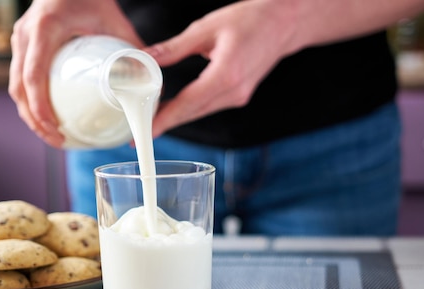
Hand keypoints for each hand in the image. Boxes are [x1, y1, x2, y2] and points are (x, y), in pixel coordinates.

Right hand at [8, 0, 142, 146]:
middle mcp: (25, 35)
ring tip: (54, 136)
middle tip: (58, 141)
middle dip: (35, 121)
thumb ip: (134, 50)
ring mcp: (20, 40)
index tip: (54, 129)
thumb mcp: (114, 20)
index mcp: (44, 29)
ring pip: (16, 86)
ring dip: (31, 115)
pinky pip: (21, 79)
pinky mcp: (23, 46)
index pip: (33, 76)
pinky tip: (50, 117)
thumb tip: (155, 85)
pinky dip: (32, 101)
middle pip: (19, 88)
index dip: (40, 107)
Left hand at [144, 0, 423, 137]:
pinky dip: (190, 109)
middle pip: (193, 114)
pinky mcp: (239, 96)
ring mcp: (239, 97)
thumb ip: (175, 47)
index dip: (165, 119)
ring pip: (200, 112)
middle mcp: (234, 91)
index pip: (189, 103)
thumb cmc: (251, 19)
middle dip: (165, 124)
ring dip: (176, 118)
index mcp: (227, 74)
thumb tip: (146, 58)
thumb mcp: (207, 27)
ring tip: (149, 120)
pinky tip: (173, 108)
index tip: (145, 132)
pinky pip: (209, 107)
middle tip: (138, 134)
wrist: (285, 24)